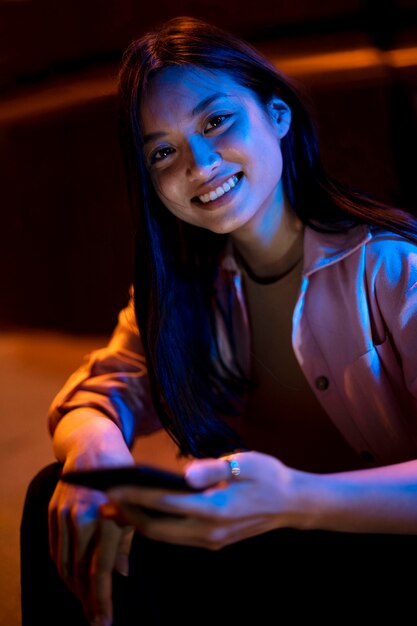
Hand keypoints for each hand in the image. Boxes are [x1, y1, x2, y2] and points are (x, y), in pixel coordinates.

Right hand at [48, 455, 133, 625]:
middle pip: (79, 571)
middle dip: (87, 600)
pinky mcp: (53, 511)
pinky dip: (62, 568)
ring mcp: (64, 514)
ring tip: (85, 604)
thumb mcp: (137, 504)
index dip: (102, 598)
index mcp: (108, 516)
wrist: (94, 446)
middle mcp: (82, 517)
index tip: (104, 621)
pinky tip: (71, 579)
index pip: (100, 568)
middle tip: (95, 621)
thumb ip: (128, 540)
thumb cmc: (125, 475)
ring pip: (64, 563)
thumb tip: (121, 573)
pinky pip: (55, 548)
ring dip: (73, 588)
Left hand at [103, 451, 296, 549]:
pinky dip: (156, 525)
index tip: (112, 485)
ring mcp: (211, 540)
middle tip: (105, 499)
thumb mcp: (244, 462)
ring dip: (139, 521)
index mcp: (215, 509)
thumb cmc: (268, 476)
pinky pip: (176, 536)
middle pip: (157, 527)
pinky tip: (146, 511)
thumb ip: (212, 469)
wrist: (292, 504)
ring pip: (164, 536)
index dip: (135, 494)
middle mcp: (209, 531)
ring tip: (118, 505)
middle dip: (128, 513)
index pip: (164, 502)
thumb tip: (183, 473)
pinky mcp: (213, 542)